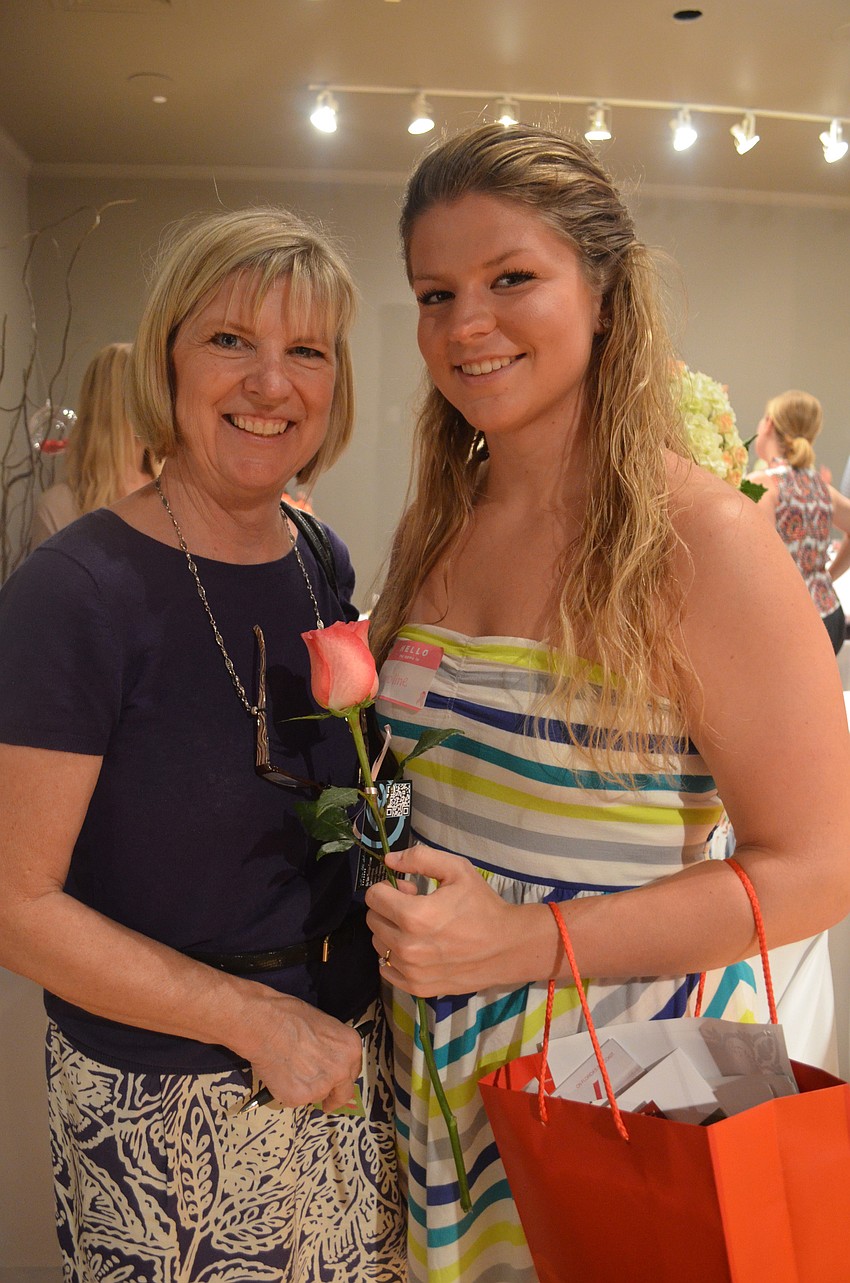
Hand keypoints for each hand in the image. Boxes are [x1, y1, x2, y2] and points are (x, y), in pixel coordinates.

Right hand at [240, 991, 362, 1111]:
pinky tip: (280, 1074)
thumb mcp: (323, 1024)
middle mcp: (341, 1069)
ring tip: (290, 1070)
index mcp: (350, 1048)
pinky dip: (288, 1092)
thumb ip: (331, 1046)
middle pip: (342, 1093)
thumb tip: (326, 1056)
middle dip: (334, 1097)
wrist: (265, 1025)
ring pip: (317, 1096)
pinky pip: (296, 1100)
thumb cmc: (289, 1017)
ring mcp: (322, 1086)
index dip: (343, 1078)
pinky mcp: (300, 1097)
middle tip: (325, 1101)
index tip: (338, 1084)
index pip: (353, 1072)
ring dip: (307, 1090)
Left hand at [364, 843, 529, 996]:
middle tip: (415, 906)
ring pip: (379, 944)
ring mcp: (411, 971)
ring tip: (419, 928)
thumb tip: (388, 860)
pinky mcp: (417, 988)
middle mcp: (407, 947)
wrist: (507, 946)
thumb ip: (420, 858)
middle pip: (373, 920)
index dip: (388, 887)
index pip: (373, 897)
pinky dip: (394, 957)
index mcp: (414, 916)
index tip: (408, 889)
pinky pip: (387, 969)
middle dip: (388, 909)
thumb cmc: (482, 906)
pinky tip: (417, 949)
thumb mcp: (457, 869)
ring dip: (391, 932)